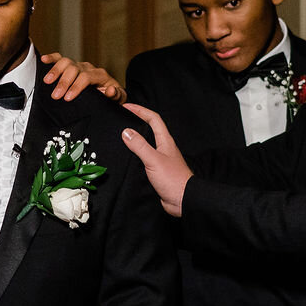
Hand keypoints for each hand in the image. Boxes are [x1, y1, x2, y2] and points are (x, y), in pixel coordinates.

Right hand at [41, 52, 124, 102]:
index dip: (76, 86)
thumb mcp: (119, 98)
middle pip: (74, 69)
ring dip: (55, 71)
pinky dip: (52, 58)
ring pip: (66, 62)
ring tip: (47, 82)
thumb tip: (109, 91)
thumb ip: (116, 95)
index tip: (68, 98)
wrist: (110, 93)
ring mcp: (79, 66)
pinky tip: (44, 59)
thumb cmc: (112, 96)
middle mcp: (88, 68)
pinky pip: (61, 59)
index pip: (86, 77)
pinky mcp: (71, 67)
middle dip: (64, 82)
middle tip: (56, 95)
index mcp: (100, 75)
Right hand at [120, 103, 193, 217]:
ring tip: (123, 132)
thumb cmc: (173, 179)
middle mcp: (164, 147)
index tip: (126, 106)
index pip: (153, 119)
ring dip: (136, 135)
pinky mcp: (158, 170)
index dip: (140, 110)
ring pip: (148, 142)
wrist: (183, 199)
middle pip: (151, 128)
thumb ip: (140, 146)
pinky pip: (145, 156)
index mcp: (165, 141)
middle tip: (124, 116)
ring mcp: (161, 158)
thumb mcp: (153, 160)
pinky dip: (136, 152)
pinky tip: (129, 156)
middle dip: (138, 119)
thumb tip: (126, 132)